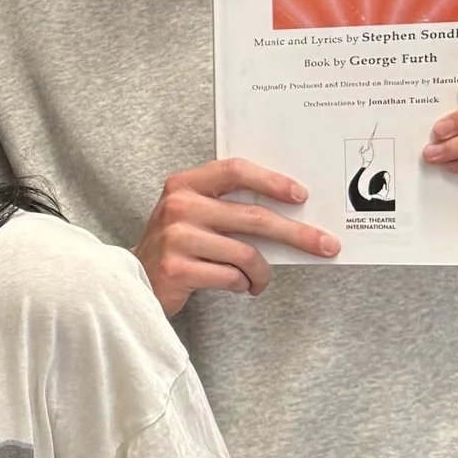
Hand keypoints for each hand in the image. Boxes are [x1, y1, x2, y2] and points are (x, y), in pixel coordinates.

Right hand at [136, 157, 336, 312]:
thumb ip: (227, 205)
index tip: (301, 196)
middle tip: (325, 245)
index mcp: (184, 185)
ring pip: (246, 254)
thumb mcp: (192, 214)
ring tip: (260, 280)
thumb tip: (288, 211)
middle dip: (296, 233)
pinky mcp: (178, 269)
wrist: (133, 282)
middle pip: (252, 217)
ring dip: (262, 272)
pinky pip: (231, 277)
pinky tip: (237, 286)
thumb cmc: (174, 247)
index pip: (235, 171)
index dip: (271, 182)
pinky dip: (242, 285)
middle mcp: (179, 207)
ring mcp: (176, 238)